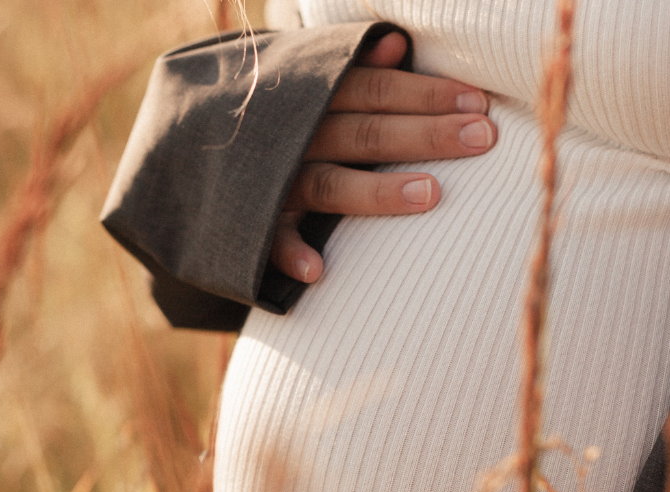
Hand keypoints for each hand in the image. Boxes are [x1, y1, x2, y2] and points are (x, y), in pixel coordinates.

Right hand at [271, 32, 496, 282]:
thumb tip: (396, 42)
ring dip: (377, 191)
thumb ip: (347, 68)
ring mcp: (274, 182)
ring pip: (329, 185)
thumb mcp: (300, 81)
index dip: (425, 94)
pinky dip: (290, 255)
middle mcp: (295, 136)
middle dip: (425, 134)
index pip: (374, 90)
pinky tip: (318, 271)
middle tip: (482, 138)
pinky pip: (270, 241)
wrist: (187, 150)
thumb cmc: (270, 119)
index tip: (477, 101)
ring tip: (432, 195)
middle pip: (366, 134)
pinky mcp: (253, 225)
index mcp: (310, 97)